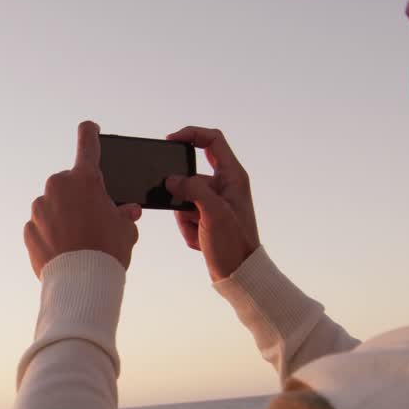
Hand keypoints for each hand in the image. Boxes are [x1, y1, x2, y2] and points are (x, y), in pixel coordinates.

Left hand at [25, 121, 141, 278]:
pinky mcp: (28, 229)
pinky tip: (66, 250)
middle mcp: (58, 187)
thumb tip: (126, 211)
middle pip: (70, 183)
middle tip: (94, 220)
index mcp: (85, 179)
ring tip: (81, 242)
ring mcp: (40, 208)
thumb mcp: (126, 229)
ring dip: (65, 216)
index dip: (90, 133)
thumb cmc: (108, 251)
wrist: (81, 283)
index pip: (87, 142)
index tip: (89, 129)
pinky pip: (42, 227)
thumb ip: (124, 214)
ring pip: (54, 206)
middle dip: (80, 196)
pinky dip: (52, 234)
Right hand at [164, 126, 259, 281]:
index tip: (170, 140)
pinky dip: (187, 227)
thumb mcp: (213, 213)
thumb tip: (172, 180)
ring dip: (185, 217)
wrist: (238, 274)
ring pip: (184, 197)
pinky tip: (200, 240)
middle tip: (190, 212)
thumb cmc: (234, 244)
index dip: (191, 134)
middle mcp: (224, 186)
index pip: (212, 141)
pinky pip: (185, 214)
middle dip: (182, 194)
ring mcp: (215, 202)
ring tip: (201, 232)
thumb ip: (192, 189)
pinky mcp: (207, 217)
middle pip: (191, 175)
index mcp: (233, 177)